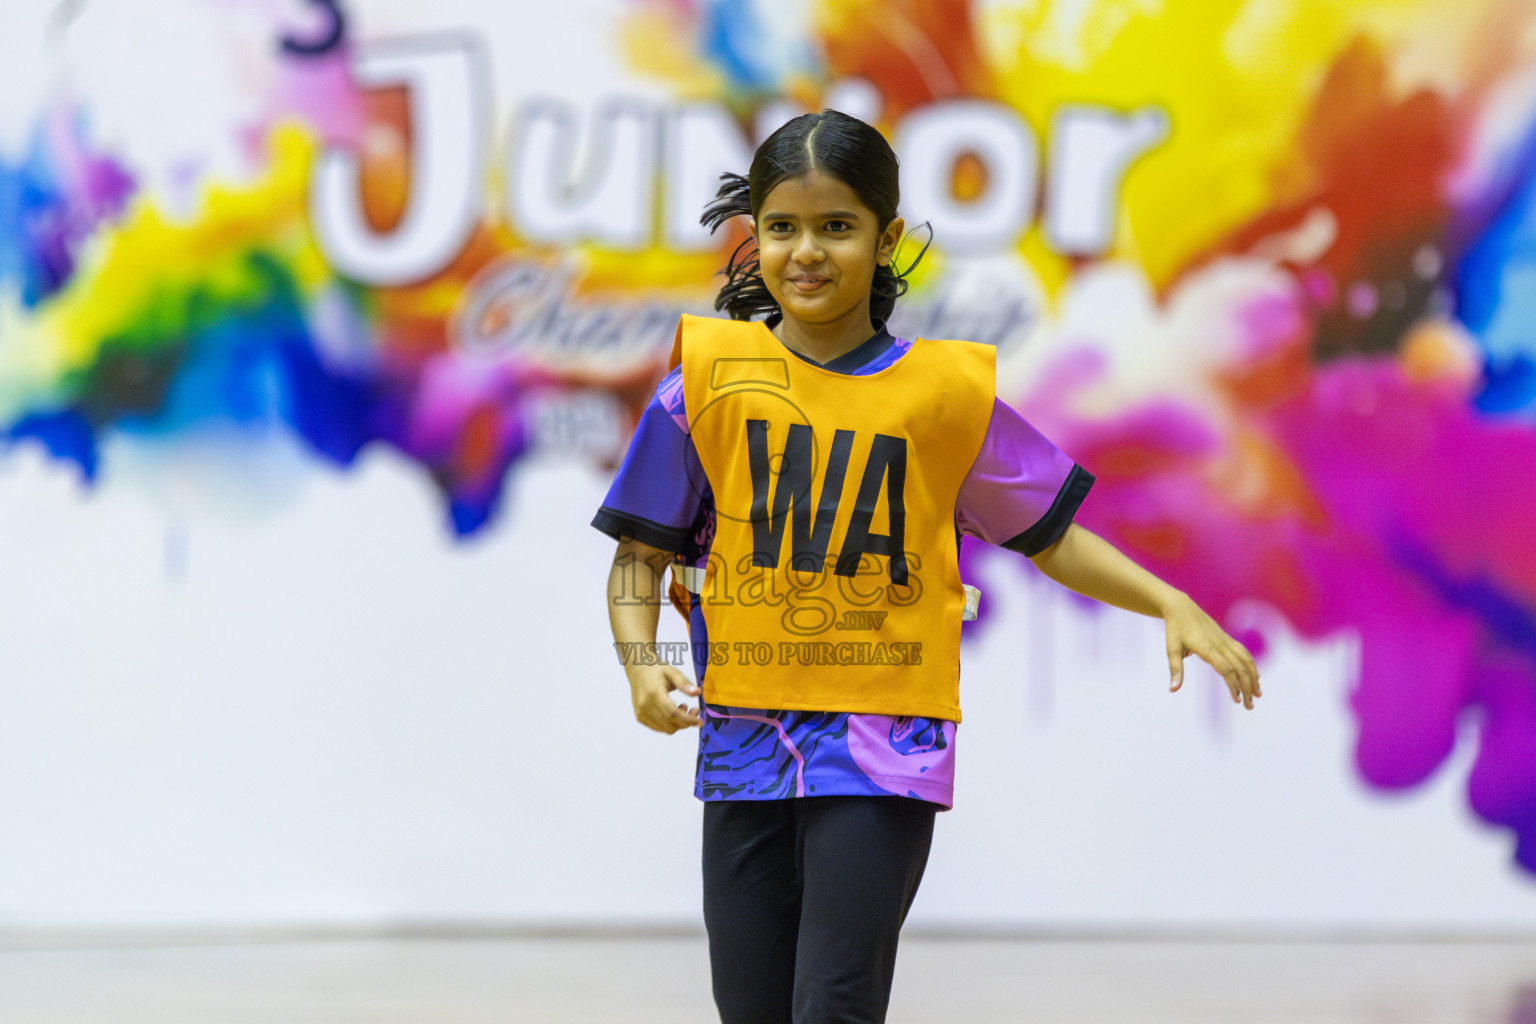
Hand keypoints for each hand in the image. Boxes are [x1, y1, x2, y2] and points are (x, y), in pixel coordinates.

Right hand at [627, 663, 702, 733]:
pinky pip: (659, 728)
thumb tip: (698, 693)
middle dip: (686, 722)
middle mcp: (645, 706)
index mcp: (654, 694)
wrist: (638, 671)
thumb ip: (684, 683)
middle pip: (670, 724)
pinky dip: (670, 724)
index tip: (700, 721)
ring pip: (666, 729)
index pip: (673, 714)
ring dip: (679, 723)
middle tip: (694, 710)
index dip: (688, 720)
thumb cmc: (657, 670)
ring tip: (682, 707)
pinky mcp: (640, 717)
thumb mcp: (672, 672)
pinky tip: (673, 712)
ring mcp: (641, 713)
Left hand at [1163, 593, 1261, 709]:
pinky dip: (1251, 665)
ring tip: (1258, 694)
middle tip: (1250, 706)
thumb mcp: (1171, 649)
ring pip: (1246, 660)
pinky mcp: (1227, 638)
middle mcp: (1220, 644)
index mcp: (1207, 648)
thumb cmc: (1175, 629)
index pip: (1226, 669)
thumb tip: (1173, 689)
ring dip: (1254, 677)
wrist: (1181, 607)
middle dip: (1247, 687)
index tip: (1237, 700)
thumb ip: (1175, 669)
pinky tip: (1255, 676)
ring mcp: (1225, 640)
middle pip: (1240, 668)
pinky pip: (1243, 652)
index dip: (1234, 685)